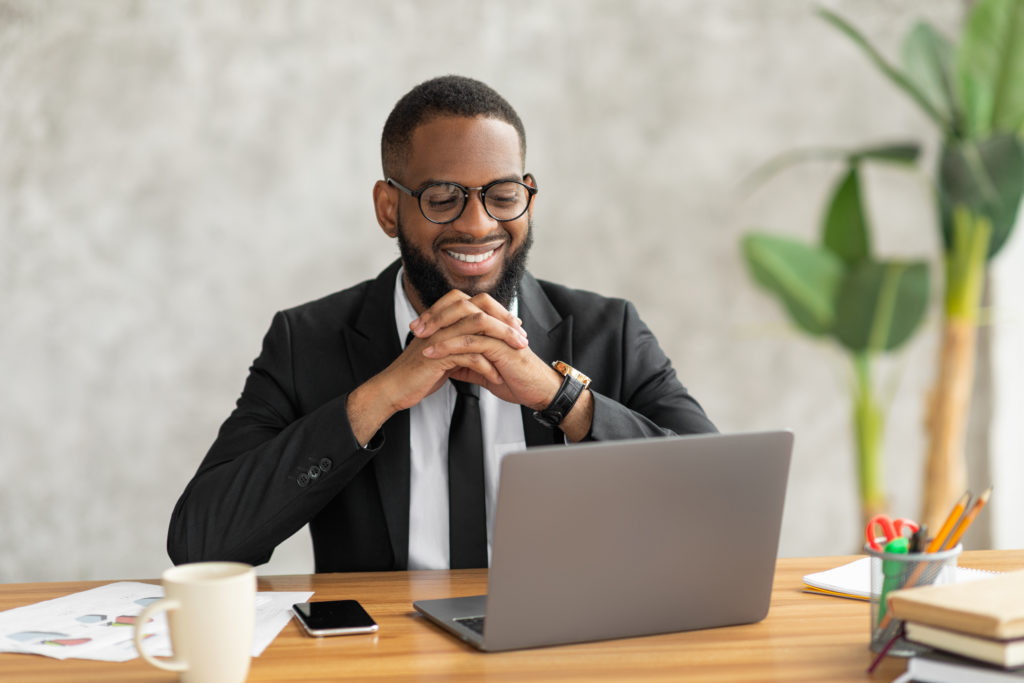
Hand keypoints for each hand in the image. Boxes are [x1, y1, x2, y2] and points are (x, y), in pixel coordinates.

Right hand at [347, 290, 532, 444]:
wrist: (394, 389)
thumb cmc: (419, 373)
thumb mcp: (444, 352)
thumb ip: (460, 342)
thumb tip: (483, 340)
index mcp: (443, 320)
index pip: (476, 304)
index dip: (498, 312)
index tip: (516, 325)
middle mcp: (441, 323)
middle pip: (480, 311)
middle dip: (505, 323)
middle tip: (522, 338)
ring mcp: (438, 337)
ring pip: (478, 328)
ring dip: (502, 341)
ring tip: (517, 354)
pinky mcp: (437, 356)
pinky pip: (470, 355)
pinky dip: (487, 366)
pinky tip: (496, 377)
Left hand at [413, 291, 561, 411]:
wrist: (535, 390)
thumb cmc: (514, 378)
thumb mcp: (482, 369)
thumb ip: (466, 361)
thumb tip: (446, 363)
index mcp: (491, 323)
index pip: (461, 305)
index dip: (438, 312)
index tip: (419, 325)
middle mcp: (495, 322)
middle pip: (461, 304)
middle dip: (435, 314)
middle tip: (415, 327)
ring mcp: (499, 332)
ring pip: (464, 319)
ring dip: (439, 327)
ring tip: (419, 338)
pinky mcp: (501, 346)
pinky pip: (470, 341)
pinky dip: (449, 345)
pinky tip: (432, 352)